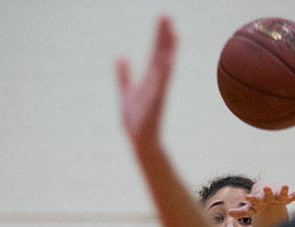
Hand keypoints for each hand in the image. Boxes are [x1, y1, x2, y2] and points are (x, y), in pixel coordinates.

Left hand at [116, 16, 176, 151]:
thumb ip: (124, 74)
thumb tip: (121, 55)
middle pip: (161, 54)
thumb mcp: (126, 92)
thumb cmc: (135, 121)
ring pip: (164, 67)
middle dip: (164, 36)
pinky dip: (164, 73)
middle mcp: (156, 83)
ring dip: (168, 50)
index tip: (164, 18)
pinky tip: (166, 60)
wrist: (140, 142)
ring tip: (173, 32)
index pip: (156, 52)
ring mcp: (158, 92)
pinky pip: (161, 85)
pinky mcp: (156, 103)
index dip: (159, 36)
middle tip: (168, 16)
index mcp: (150, 79)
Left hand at [228, 182, 294, 217]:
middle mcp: (269, 196)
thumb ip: (240, 211)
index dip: (251, 199)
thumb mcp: (249, 208)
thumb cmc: (258, 202)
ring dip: (284, 190)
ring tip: (286, 186)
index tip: (246, 197)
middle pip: (268, 194)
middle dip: (267, 192)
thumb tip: (227, 213)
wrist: (268, 190)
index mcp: (259, 200)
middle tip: (266, 188)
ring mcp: (279, 196)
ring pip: (282, 193)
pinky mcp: (288, 197)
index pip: (254, 200)